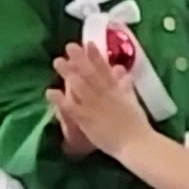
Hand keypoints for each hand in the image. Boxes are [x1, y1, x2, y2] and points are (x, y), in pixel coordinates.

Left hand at [46, 43, 148, 160]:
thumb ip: (126, 87)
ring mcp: (95, 106)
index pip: (105, 70)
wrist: (137, 144)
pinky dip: (60, 100)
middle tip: (69, 46)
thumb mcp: (133, 102)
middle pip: (91, 74)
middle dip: (80, 59)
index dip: (96, 56)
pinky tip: (50, 92)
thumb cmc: (137, 126)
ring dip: (69, 73)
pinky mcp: (87, 120)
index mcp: (117, 90)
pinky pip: (72, 108)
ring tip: (58, 62)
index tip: (89, 43)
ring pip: (80, 86)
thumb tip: (123, 72)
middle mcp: (106, 94)